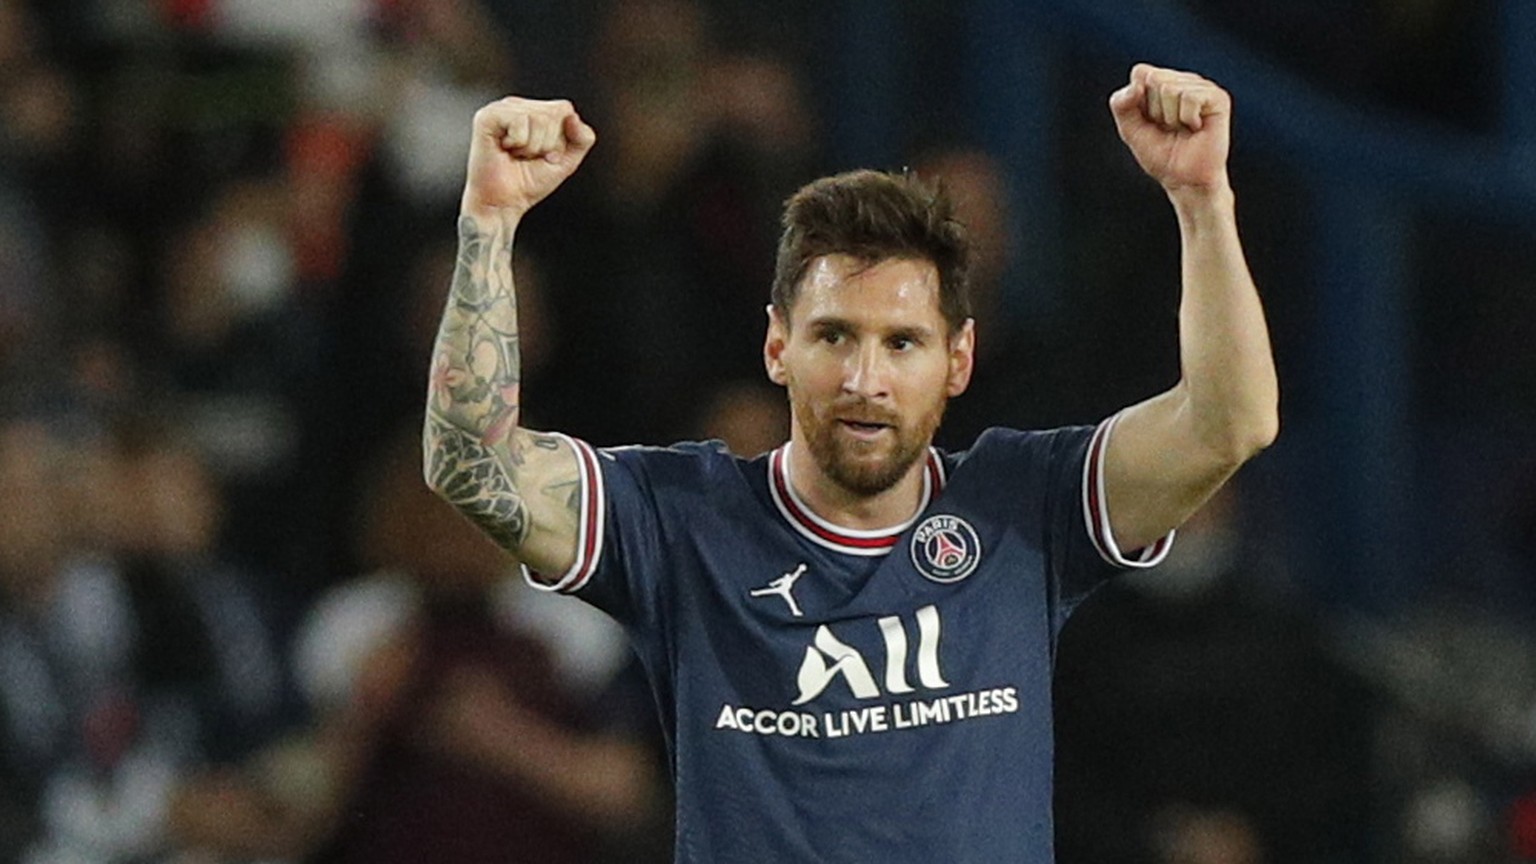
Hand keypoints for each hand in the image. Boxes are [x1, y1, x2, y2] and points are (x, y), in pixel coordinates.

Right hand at [462, 97, 596, 219]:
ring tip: (516, 155)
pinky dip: (519, 143)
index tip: (544, 155)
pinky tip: (505, 150)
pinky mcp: (487, 117)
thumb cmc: (528, 183)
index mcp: (533, 111)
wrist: (503, 204)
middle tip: (528, 157)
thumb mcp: (567, 161)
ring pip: (539, 118)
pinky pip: (520, 121)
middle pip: (554, 112)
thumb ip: (582, 138)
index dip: (561, 138)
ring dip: (532, 147)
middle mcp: (517, 106)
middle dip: (547, 144)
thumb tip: (572, 116)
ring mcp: (501, 109)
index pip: (564, 109)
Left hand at [1109, 64, 1230, 195]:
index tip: (1150, 121)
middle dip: (1155, 111)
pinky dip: (1187, 118)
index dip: (1138, 101)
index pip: (1140, 73)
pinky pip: (1190, 96)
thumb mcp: (1130, 130)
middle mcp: (1183, 80)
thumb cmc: (1161, 155)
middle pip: (1154, 79)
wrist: (1184, 179)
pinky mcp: (1218, 97)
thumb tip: (1136, 85)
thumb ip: (1121, 105)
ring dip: (1171, 117)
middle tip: (1168, 128)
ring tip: (1182, 129)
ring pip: (1170, 88)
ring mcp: (1201, 87)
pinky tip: (1195, 127)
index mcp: (1162, 82)